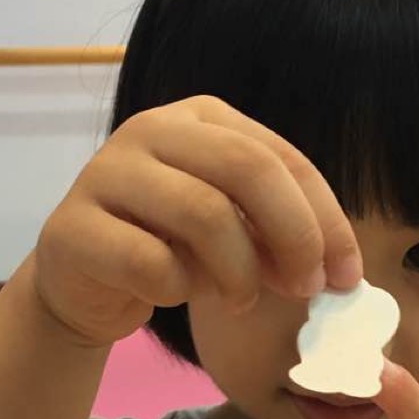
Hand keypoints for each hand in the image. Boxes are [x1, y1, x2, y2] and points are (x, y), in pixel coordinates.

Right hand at [32, 95, 363, 346]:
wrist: (84, 284)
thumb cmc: (172, 250)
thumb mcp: (236, 232)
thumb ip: (280, 232)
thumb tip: (339, 270)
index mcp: (202, 117)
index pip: (282, 158)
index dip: (325, 220)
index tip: (347, 277)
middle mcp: (152, 128)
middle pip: (248, 170)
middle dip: (293, 236)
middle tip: (306, 289)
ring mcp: (106, 172)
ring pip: (203, 213)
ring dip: (238, 272)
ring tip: (240, 300)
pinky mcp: (72, 226)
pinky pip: (149, 262)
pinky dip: (177, 289)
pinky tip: (174, 294)